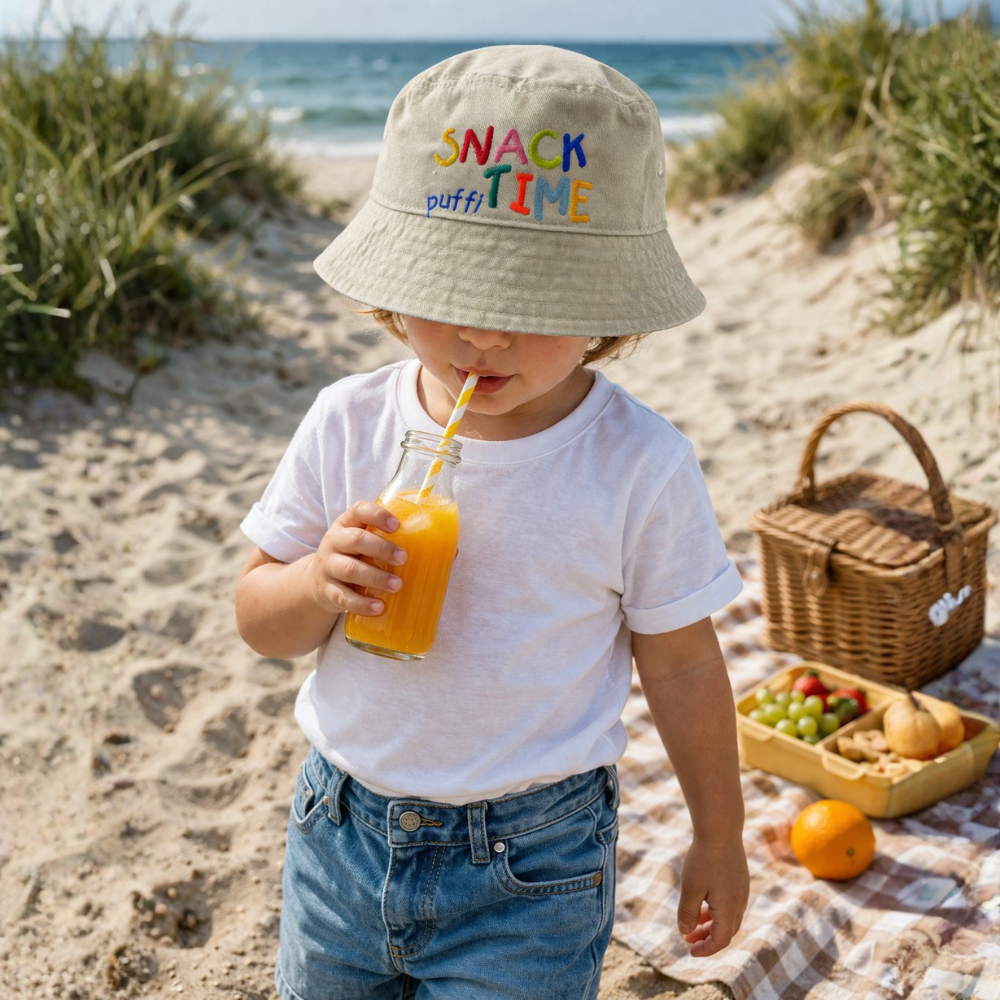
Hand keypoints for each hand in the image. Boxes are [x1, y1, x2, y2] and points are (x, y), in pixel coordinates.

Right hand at [309, 501, 406, 615]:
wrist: (318, 581)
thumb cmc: (353, 556)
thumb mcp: (364, 542)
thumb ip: (390, 538)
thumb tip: (446, 546)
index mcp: (347, 524)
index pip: (359, 510)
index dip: (378, 515)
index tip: (397, 525)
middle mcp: (334, 541)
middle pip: (355, 540)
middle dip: (382, 548)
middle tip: (403, 558)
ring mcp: (327, 566)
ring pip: (349, 569)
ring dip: (375, 577)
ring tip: (397, 585)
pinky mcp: (326, 591)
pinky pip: (343, 597)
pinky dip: (362, 603)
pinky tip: (379, 607)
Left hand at [676, 835, 748, 957]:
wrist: (721, 829)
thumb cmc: (704, 859)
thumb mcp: (691, 887)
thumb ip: (688, 912)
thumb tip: (685, 932)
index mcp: (729, 909)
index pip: (720, 941)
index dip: (706, 949)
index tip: (690, 951)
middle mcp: (740, 902)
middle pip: (726, 931)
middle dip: (707, 938)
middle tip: (688, 940)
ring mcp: (742, 890)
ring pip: (729, 917)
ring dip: (711, 924)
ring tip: (693, 923)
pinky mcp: (740, 879)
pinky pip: (731, 903)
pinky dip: (717, 910)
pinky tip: (703, 902)